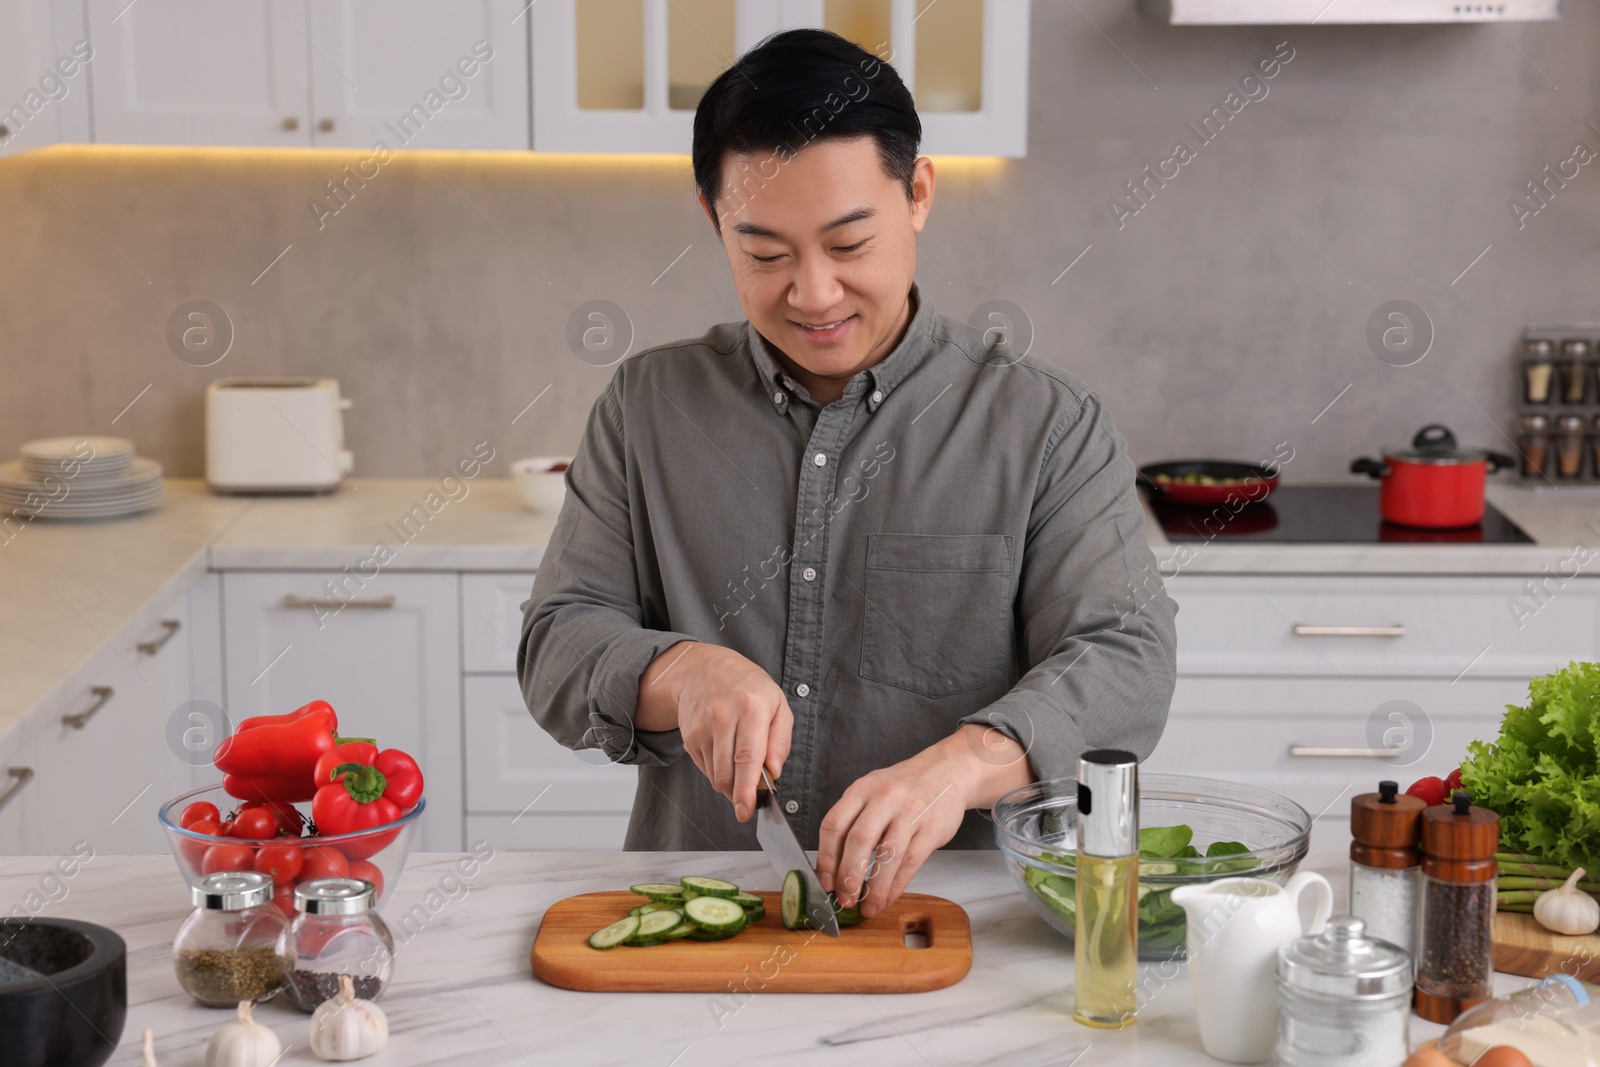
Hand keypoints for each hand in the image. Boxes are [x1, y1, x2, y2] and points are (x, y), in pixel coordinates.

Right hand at [636, 641, 792, 821]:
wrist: (705, 669)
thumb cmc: (748, 688)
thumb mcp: (778, 705)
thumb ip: (781, 740)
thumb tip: (774, 772)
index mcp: (751, 708)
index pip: (747, 757)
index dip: (747, 789)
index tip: (746, 810)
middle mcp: (723, 717)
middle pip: (727, 773)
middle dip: (739, 794)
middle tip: (751, 797)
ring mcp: (702, 728)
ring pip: (715, 776)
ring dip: (730, 784)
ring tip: (741, 769)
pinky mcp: (690, 737)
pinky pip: (705, 769)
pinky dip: (718, 772)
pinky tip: (725, 755)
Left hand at [816, 724, 1031, 916]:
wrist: (946, 771)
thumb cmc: (903, 787)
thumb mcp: (871, 792)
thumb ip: (852, 821)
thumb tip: (833, 867)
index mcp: (861, 790)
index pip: (834, 824)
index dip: (826, 857)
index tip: (825, 882)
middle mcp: (884, 798)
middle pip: (859, 840)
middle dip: (848, 876)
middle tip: (844, 899)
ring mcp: (910, 812)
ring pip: (887, 855)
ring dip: (874, 888)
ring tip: (867, 907)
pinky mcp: (931, 828)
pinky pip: (911, 862)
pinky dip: (896, 885)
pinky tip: (887, 897)